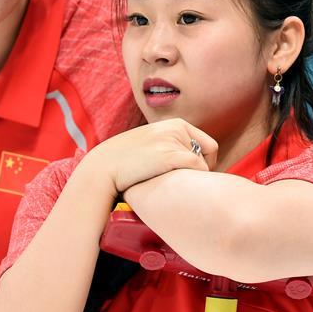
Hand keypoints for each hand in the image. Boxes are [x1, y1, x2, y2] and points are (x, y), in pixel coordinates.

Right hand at [81, 118, 217, 192]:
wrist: (103, 167)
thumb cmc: (126, 162)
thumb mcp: (152, 144)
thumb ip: (172, 147)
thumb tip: (194, 164)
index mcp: (174, 124)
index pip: (208, 144)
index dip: (205, 163)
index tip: (193, 177)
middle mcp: (176, 128)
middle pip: (209, 154)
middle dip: (201, 171)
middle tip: (185, 184)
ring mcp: (173, 140)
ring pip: (204, 164)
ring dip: (194, 177)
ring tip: (174, 185)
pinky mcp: (170, 154)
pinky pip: (199, 170)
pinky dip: (194, 182)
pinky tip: (176, 187)